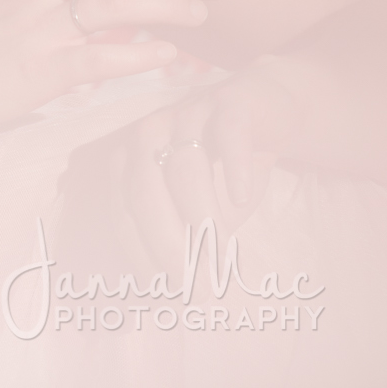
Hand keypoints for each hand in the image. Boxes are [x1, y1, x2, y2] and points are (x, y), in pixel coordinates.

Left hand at [56, 68, 300, 272]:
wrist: (267, 108)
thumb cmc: (227, 165)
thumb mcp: (206, 205)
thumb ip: (190, 235)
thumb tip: (180, 286)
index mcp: (132, 158)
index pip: (124, 210)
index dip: (140, 251)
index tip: (163, 288)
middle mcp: (151, 133)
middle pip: (146, 190)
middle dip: (166, 241)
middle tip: (191, 282)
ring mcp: (188, 114)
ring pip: (185, 165)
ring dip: (200, 213)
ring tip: (217, 251)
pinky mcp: (230, 102)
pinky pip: (229, 133)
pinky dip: (233, 166)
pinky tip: (239, 197)